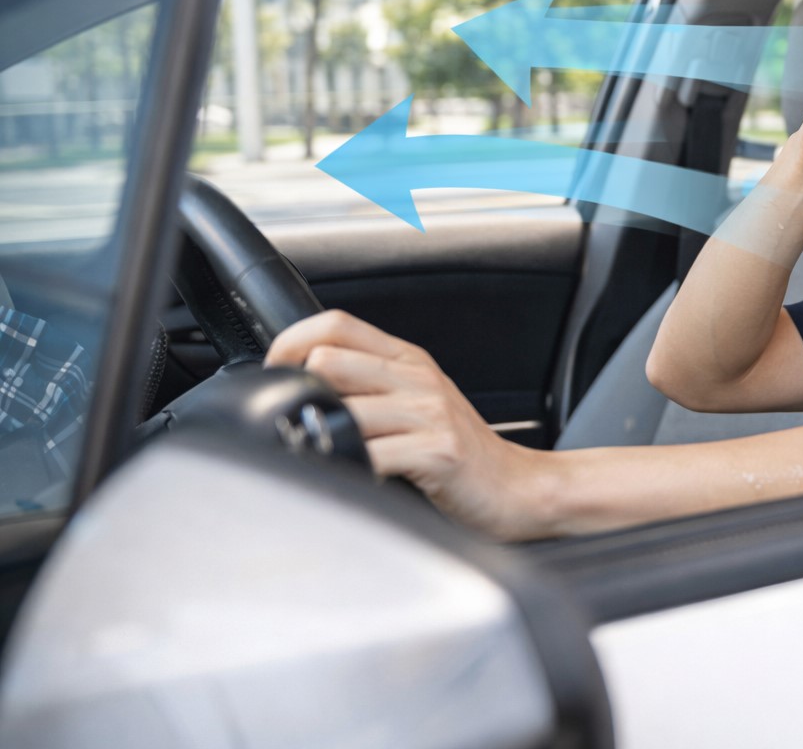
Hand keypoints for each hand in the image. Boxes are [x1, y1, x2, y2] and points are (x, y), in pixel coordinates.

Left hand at [265, 309, 544, 540]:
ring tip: (319, 457)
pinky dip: (348, 471)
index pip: (337, 323)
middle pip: (329, 360)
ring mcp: (429, 414)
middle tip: (294, 425)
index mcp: (409, 360)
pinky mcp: (438, 453)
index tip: (273, 373)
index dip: (291, 342)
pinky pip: (371, 457)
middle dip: (298, 394)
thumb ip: (372, 389)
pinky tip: (349, 481)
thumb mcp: (420, 405)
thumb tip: (304, 390)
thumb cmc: (463, 454)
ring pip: (344, 408)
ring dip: (321, 437)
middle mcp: (418, 378)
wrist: (519, 488)